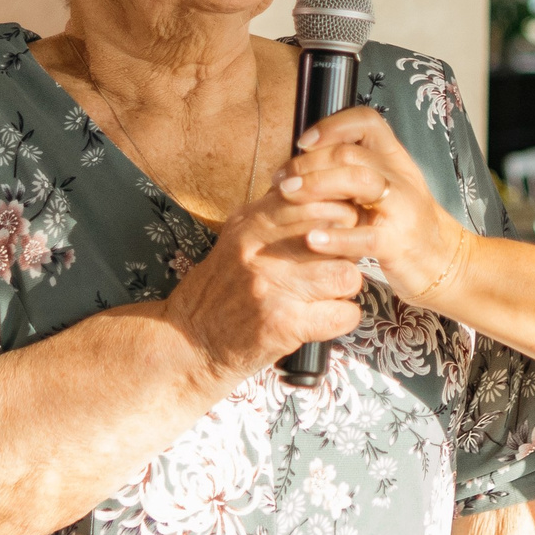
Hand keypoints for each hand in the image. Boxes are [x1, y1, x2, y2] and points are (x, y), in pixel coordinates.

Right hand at [160, 180, 366, 381]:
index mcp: (251, 223)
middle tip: (332, 266)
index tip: (336, 233)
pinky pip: (343, 315)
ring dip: (344, 288)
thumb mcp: (238, 240)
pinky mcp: (283, 324)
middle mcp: (261, 249)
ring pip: (347, 274)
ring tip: (326, 295)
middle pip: (338, 233)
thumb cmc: (220, 291)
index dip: (338, 216)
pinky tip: (324, 320)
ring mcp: (272, 287)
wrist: (187, 343)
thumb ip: (274, 216)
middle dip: (347, 249)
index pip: (317, 199)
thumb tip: (320, 191)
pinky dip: (342, 319)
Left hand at [279, 107, 474, 304]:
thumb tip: (301, 161)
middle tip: (281, 178)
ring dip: (317, 185)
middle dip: (309, 162)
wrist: (446, 264)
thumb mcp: (385, 189)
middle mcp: (400, 177)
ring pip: (360, 181)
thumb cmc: (404, 226)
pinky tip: (312, 239)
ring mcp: (402, 209)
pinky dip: (336, 237)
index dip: (332, 125)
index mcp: (394, 160)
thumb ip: (352, 172)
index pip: (367, 121)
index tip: (303, 142)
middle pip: (351, 152)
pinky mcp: (399, 243)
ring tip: (288, 194)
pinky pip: (366, 236)